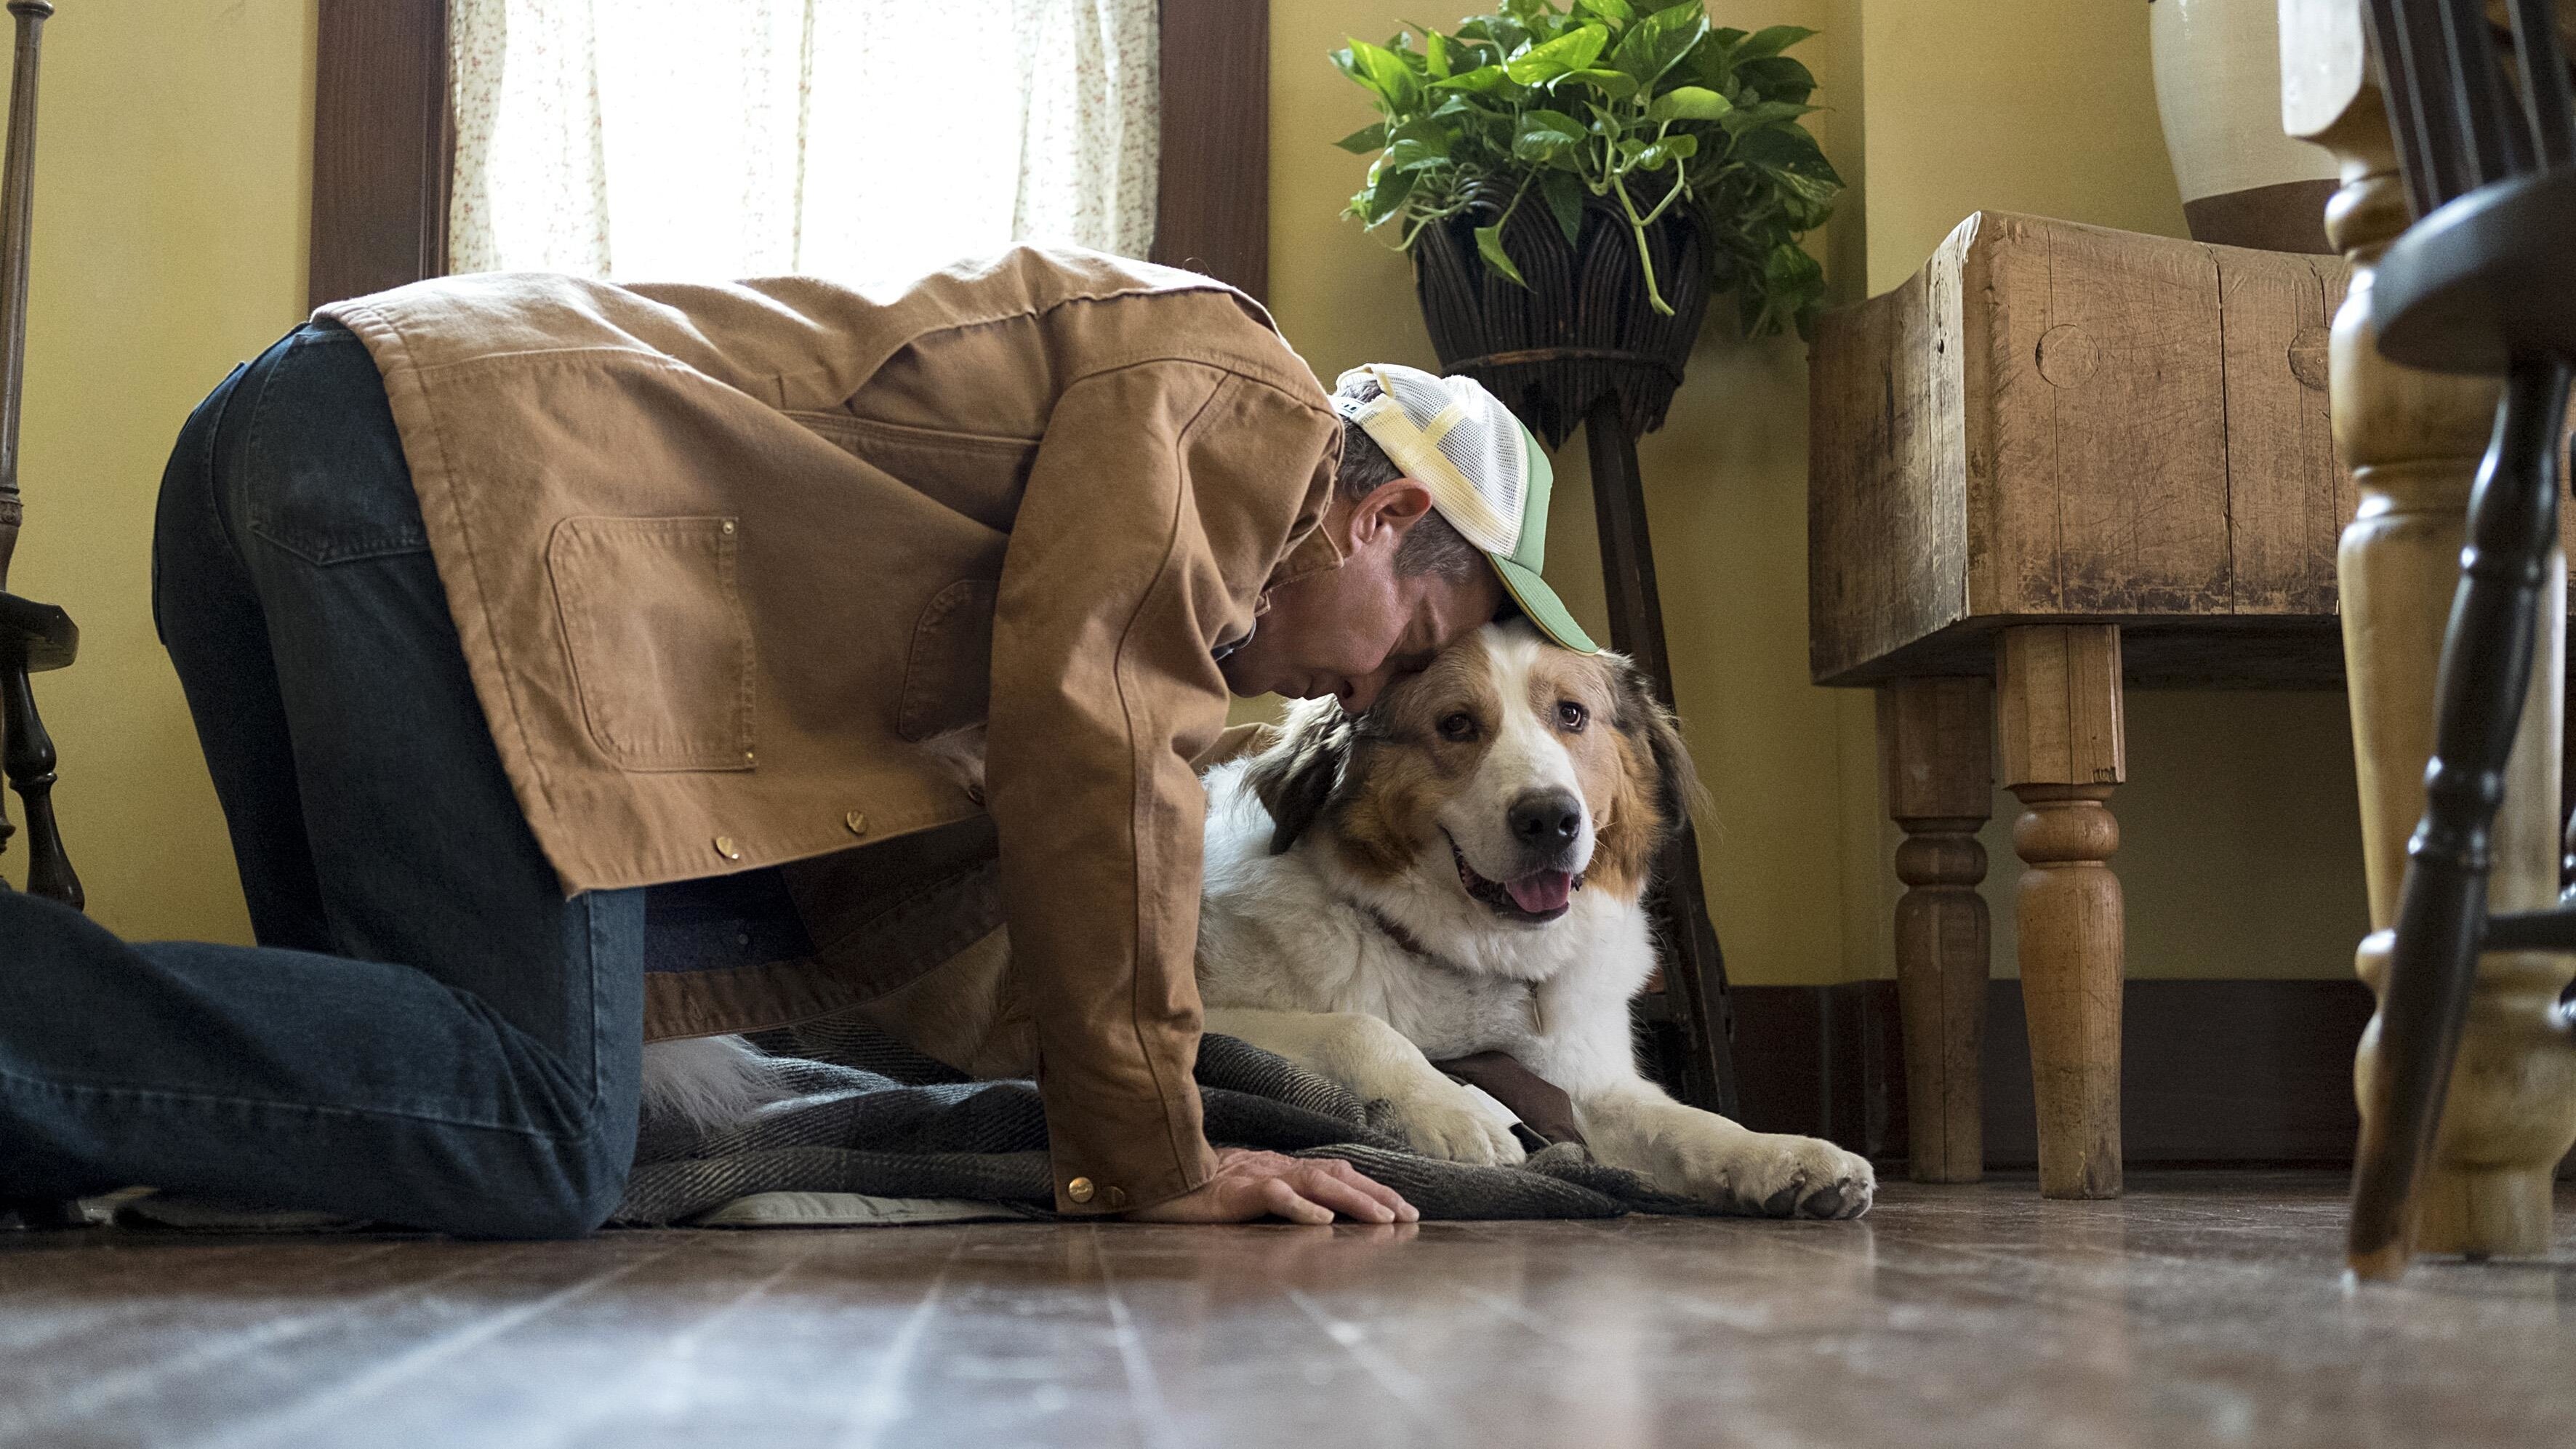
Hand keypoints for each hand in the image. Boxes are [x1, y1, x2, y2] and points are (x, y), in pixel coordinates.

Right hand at [1123, 1148, 1418, 1224]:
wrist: (1147, 1178)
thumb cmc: (1193, 1191)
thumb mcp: (1240, 1198)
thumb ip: (1272, 1202)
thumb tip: (1313, 1218)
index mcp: (1277, 1169)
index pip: (1334, 1171)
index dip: (1370, 1186)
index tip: (1402, 1208)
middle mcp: (1272, 1167)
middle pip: (1336, 1173)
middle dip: (1377, 1194)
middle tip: (1409, 1216)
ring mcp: (1253, 1177)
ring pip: (1314, 1181)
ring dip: (1353, 1199)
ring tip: (1383, 1219)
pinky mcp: (1232, 1192)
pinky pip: (1272, 1196)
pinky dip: (1299, 1206)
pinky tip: (1322, 1221)